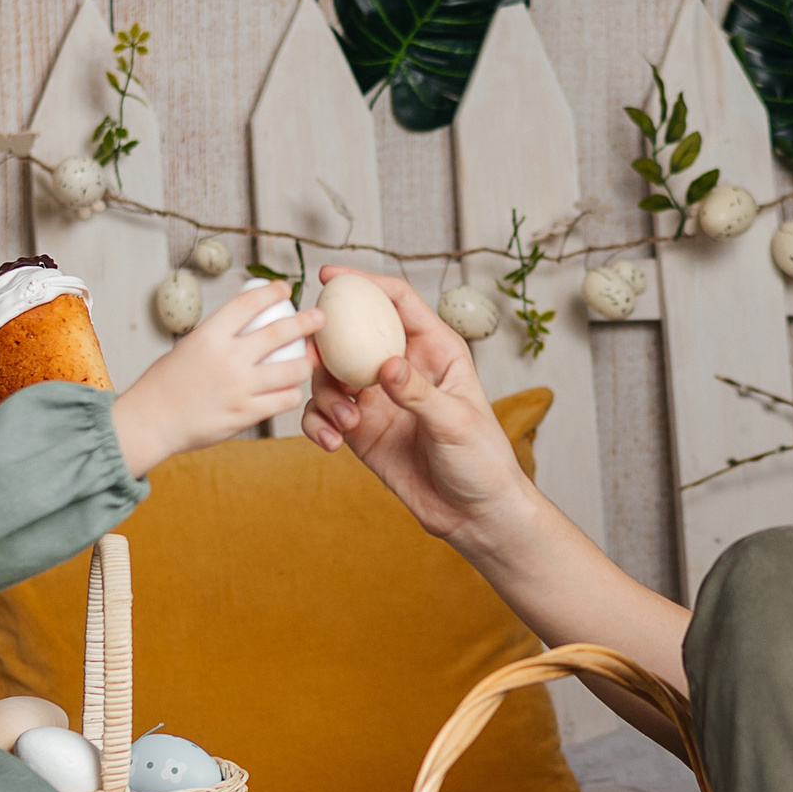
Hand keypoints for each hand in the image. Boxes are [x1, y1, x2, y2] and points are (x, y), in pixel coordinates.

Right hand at [112, 281, 323, 474]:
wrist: (151, 421)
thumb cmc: (164, 384)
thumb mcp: (188, 348)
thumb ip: (218, 338)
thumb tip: (246, 325)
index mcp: (210, 336)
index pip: (249, 303)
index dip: (272, 292)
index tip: (285, 288)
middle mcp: (228, 359)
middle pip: (280, 333)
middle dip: (306, 322)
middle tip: (320, 318)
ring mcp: (240, 388)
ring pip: (291, 370)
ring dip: (305, 363)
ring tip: (309, 361)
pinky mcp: (246, 414)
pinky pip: (284, 400)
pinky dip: (291, 393)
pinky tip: (289, 390)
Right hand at [299, 267, 534, 545]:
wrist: (473, 514)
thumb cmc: (482, 461)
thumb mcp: (457, 423)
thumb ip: (419, 393)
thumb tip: (386, 365)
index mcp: (435, 349)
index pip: (396, 302)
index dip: (364, 283)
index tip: (330, 277)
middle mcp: (402, 367)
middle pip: (352, 333)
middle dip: (324, 340)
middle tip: (310, 356)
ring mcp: (378, 398)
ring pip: (331, 376)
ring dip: (325, 395)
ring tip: (345, 423)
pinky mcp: (361, 429)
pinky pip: (324, 414)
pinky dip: (318, 424)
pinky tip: (331, 443)